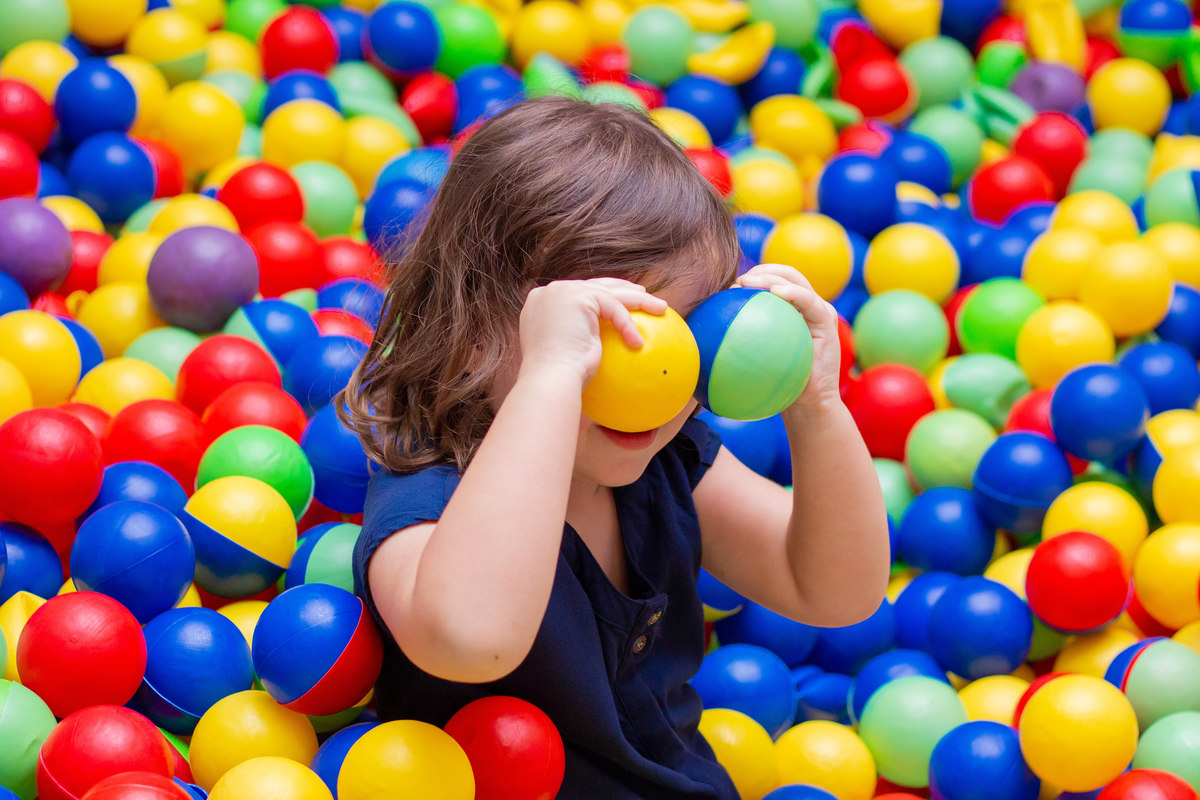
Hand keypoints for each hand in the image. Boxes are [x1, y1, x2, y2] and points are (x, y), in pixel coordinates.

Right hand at [518, 278, 667, 386]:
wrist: (549, 380)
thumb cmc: (558, 380)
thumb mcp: (564, 357)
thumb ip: (573, 342)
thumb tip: (589, 351)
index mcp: (542, 304)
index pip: (579, 293)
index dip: (603, 294)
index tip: (622, 302)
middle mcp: (549, 292)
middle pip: (595, 285)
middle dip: (622, 288)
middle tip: (642, 294)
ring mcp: (562, 291)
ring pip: (610, 291)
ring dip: (639, 300)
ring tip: (660, 308)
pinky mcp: (579, 297)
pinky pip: (614, 305)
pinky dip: (627, 323)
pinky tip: (638, 341)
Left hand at [736, 264, 841, 416]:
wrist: (808, 406)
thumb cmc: (777, 386)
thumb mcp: (754, 361)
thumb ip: (738, 344)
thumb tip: (699, 338)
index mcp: (791, 311)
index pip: (772, 282)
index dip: (753, 277)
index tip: (731, 286)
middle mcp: (807, 306)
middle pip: (785, 274)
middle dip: (761, 271)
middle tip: (738, 282)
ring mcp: (819, 311)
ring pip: (796, 281)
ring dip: (771, 276)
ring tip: (749, 282)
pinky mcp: (827, 321)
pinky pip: (809, 301)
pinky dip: (793, 293)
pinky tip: (776, 293)